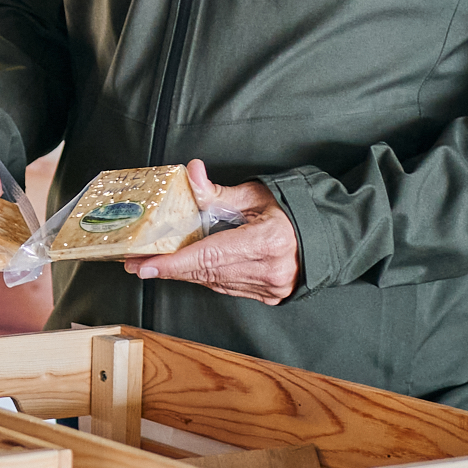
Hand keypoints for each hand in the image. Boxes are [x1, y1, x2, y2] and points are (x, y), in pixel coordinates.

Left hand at [132, 159, 298, 304]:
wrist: (331, 235)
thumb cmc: (295, 211)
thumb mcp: (257, 195)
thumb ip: (218, 192)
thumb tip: (192, 172)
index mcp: (267, 242)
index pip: (209, 256)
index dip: (174, 263)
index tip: (145, 265)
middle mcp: (269, 270)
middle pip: (206, 272)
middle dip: (169, 268)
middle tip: (136, 263)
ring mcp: (271, 287)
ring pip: (214, 282)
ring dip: (185, 273)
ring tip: (155, 264)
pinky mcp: (270, 295)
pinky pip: (227, 287)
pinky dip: (206, 277)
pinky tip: (189, 268)